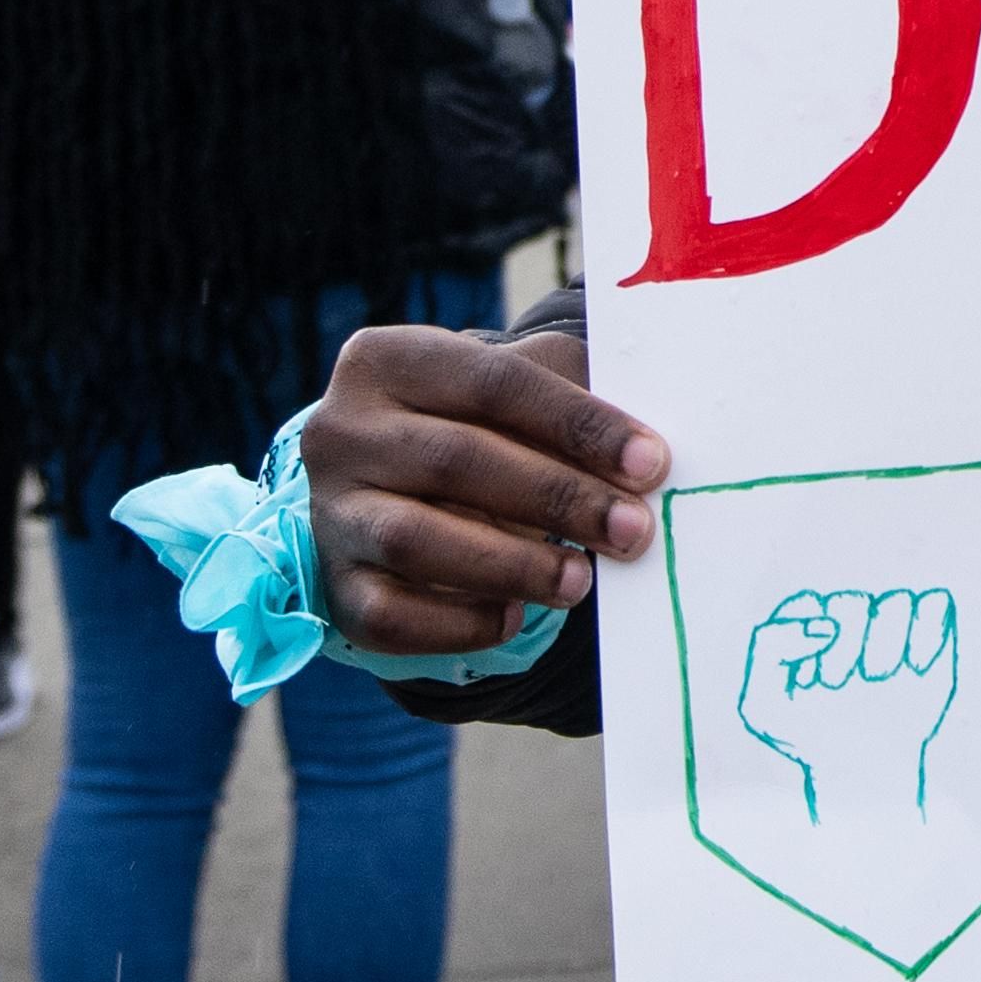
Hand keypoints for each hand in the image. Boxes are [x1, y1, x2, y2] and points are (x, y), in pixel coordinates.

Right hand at [303, 320, 669, 656]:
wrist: (393, 487)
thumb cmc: (478, 426)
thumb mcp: (516, 391)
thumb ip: (572, 397)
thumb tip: (646, 450)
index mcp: (387, 360)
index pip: (493, 381)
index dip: (578, 423)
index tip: (650, 462)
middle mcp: (341, 430)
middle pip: (457, 460)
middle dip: (558, 498)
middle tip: (633, 529)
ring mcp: (330, 511)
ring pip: (415, 539)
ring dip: (512, 564)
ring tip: (581, 579)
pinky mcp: (334, 586)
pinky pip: (391, 614)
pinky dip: (458, 621)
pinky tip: (514, 616)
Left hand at [736, 584, 960, 827]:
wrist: (860, 768)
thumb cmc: (809, 732)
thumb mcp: (764, 704)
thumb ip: (770, 649)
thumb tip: (825, 626)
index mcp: (808, 621)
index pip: (808, 606)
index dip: (806, 645)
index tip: (808, 684)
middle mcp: (851, 614)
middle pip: (852, 602)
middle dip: (845, 651)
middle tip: (839, 688)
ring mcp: (892, 621)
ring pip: (897, 600)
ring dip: (886, 645)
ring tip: (876, 680)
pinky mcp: (930, 633)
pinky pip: (937, 605)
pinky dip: (928, 633)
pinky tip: (916, 668)